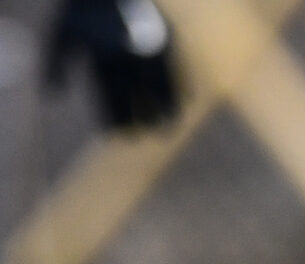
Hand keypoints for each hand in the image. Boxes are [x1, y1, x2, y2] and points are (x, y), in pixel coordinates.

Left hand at [47, 0, 180, 130]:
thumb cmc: (83, 12)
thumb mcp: (62, 35)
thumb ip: (53, 65)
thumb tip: (53, 98)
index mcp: (105, 58)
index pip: (112, 98)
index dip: (114, 119)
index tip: (115, 135)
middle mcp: (131, 59)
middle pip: (138, 99)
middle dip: (140, 121)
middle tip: (141, 137)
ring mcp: (152, 51)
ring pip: (163, 90)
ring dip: (165, 113)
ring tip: (165, 129)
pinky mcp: (168, 43)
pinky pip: (177, 75)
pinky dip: (178, 92)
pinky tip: (178, 105)